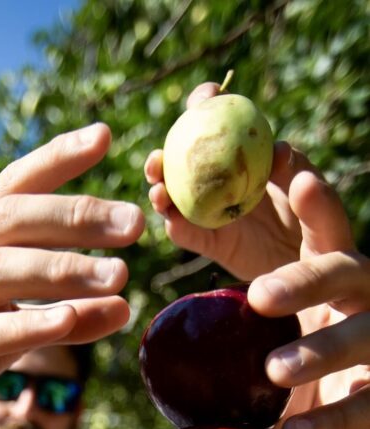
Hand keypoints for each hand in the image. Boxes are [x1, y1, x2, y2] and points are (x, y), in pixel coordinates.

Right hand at [0, 124, 143, 428]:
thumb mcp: (23, 329)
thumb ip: (72, 317)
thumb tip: (126, 307)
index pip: (11, 186)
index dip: (53, 158)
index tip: (103, 136)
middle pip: (8, 219)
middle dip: (73, 214)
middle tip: (134, 223)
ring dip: (61, 269)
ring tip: (118, 276)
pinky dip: (24, 324)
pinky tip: (66, 320)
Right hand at [144, 82, 306, 281]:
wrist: (317, 275)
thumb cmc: (325, 229)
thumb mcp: (321, 196)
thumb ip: (302, 171)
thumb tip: (278, 150)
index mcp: (251, 155)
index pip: (225, 120)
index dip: (209, 104)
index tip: (204, 98)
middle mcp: (226, 180)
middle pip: (187, 158)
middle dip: (168, 151)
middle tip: (158, 158)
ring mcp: (216, 212)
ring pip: (178, 196)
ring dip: (161, 190)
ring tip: (157, 191)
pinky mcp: (213, 244)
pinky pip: (190, 234)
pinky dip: (177, 227)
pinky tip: (172, 221)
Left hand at [146, 84, 369, 428]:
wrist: (315, 426)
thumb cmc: (280, 348)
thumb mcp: (254, 306)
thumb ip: (226, 260)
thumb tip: (168, 216)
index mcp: (331, 265)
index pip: (323, 224)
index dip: (311, 197)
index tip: (286, 171)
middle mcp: (361, 297)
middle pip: (344, 273)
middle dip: (305, 279)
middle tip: (259, 296)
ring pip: (361, 338)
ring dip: (319, 351)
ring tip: (274, 372)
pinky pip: (362, 409)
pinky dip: (328, 420)